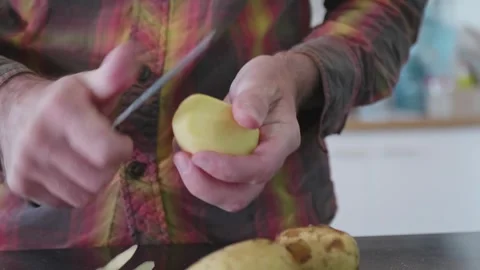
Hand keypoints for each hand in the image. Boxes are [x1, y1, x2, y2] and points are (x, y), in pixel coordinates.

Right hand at [0, 42, 141, 207]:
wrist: (13, 112)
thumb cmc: (63, 100)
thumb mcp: (89, 84)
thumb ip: (114, 75)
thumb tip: (132, 52)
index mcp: (61, 111)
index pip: (107, 152)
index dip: (122, 149)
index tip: (121, 140)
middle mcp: (39, 139)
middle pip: (99, 177)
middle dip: (109, 165)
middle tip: (101, 149)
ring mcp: (27, 165)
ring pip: (85, 194)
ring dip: (94, 180)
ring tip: (86, 159)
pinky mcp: (21, 185)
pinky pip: (67, 202)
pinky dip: (76, 191)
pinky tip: (70, 171)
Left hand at [173, 53, 312, 211]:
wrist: (269, 85)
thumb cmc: (268, 81)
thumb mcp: (261, 81)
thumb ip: (254, 98)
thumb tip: (245, 119)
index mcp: (282, 142)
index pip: (261, 168)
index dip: (229, 170)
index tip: (199, 156)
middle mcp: (269, 162)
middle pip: (242, 195)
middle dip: (208, 187)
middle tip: (183, 160)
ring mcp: (251, 168)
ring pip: (227, 196)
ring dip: (199, 184)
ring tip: (181, 156)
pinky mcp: (235, 167)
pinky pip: (216, 183)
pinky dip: (196, 174)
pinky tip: (182, 149)